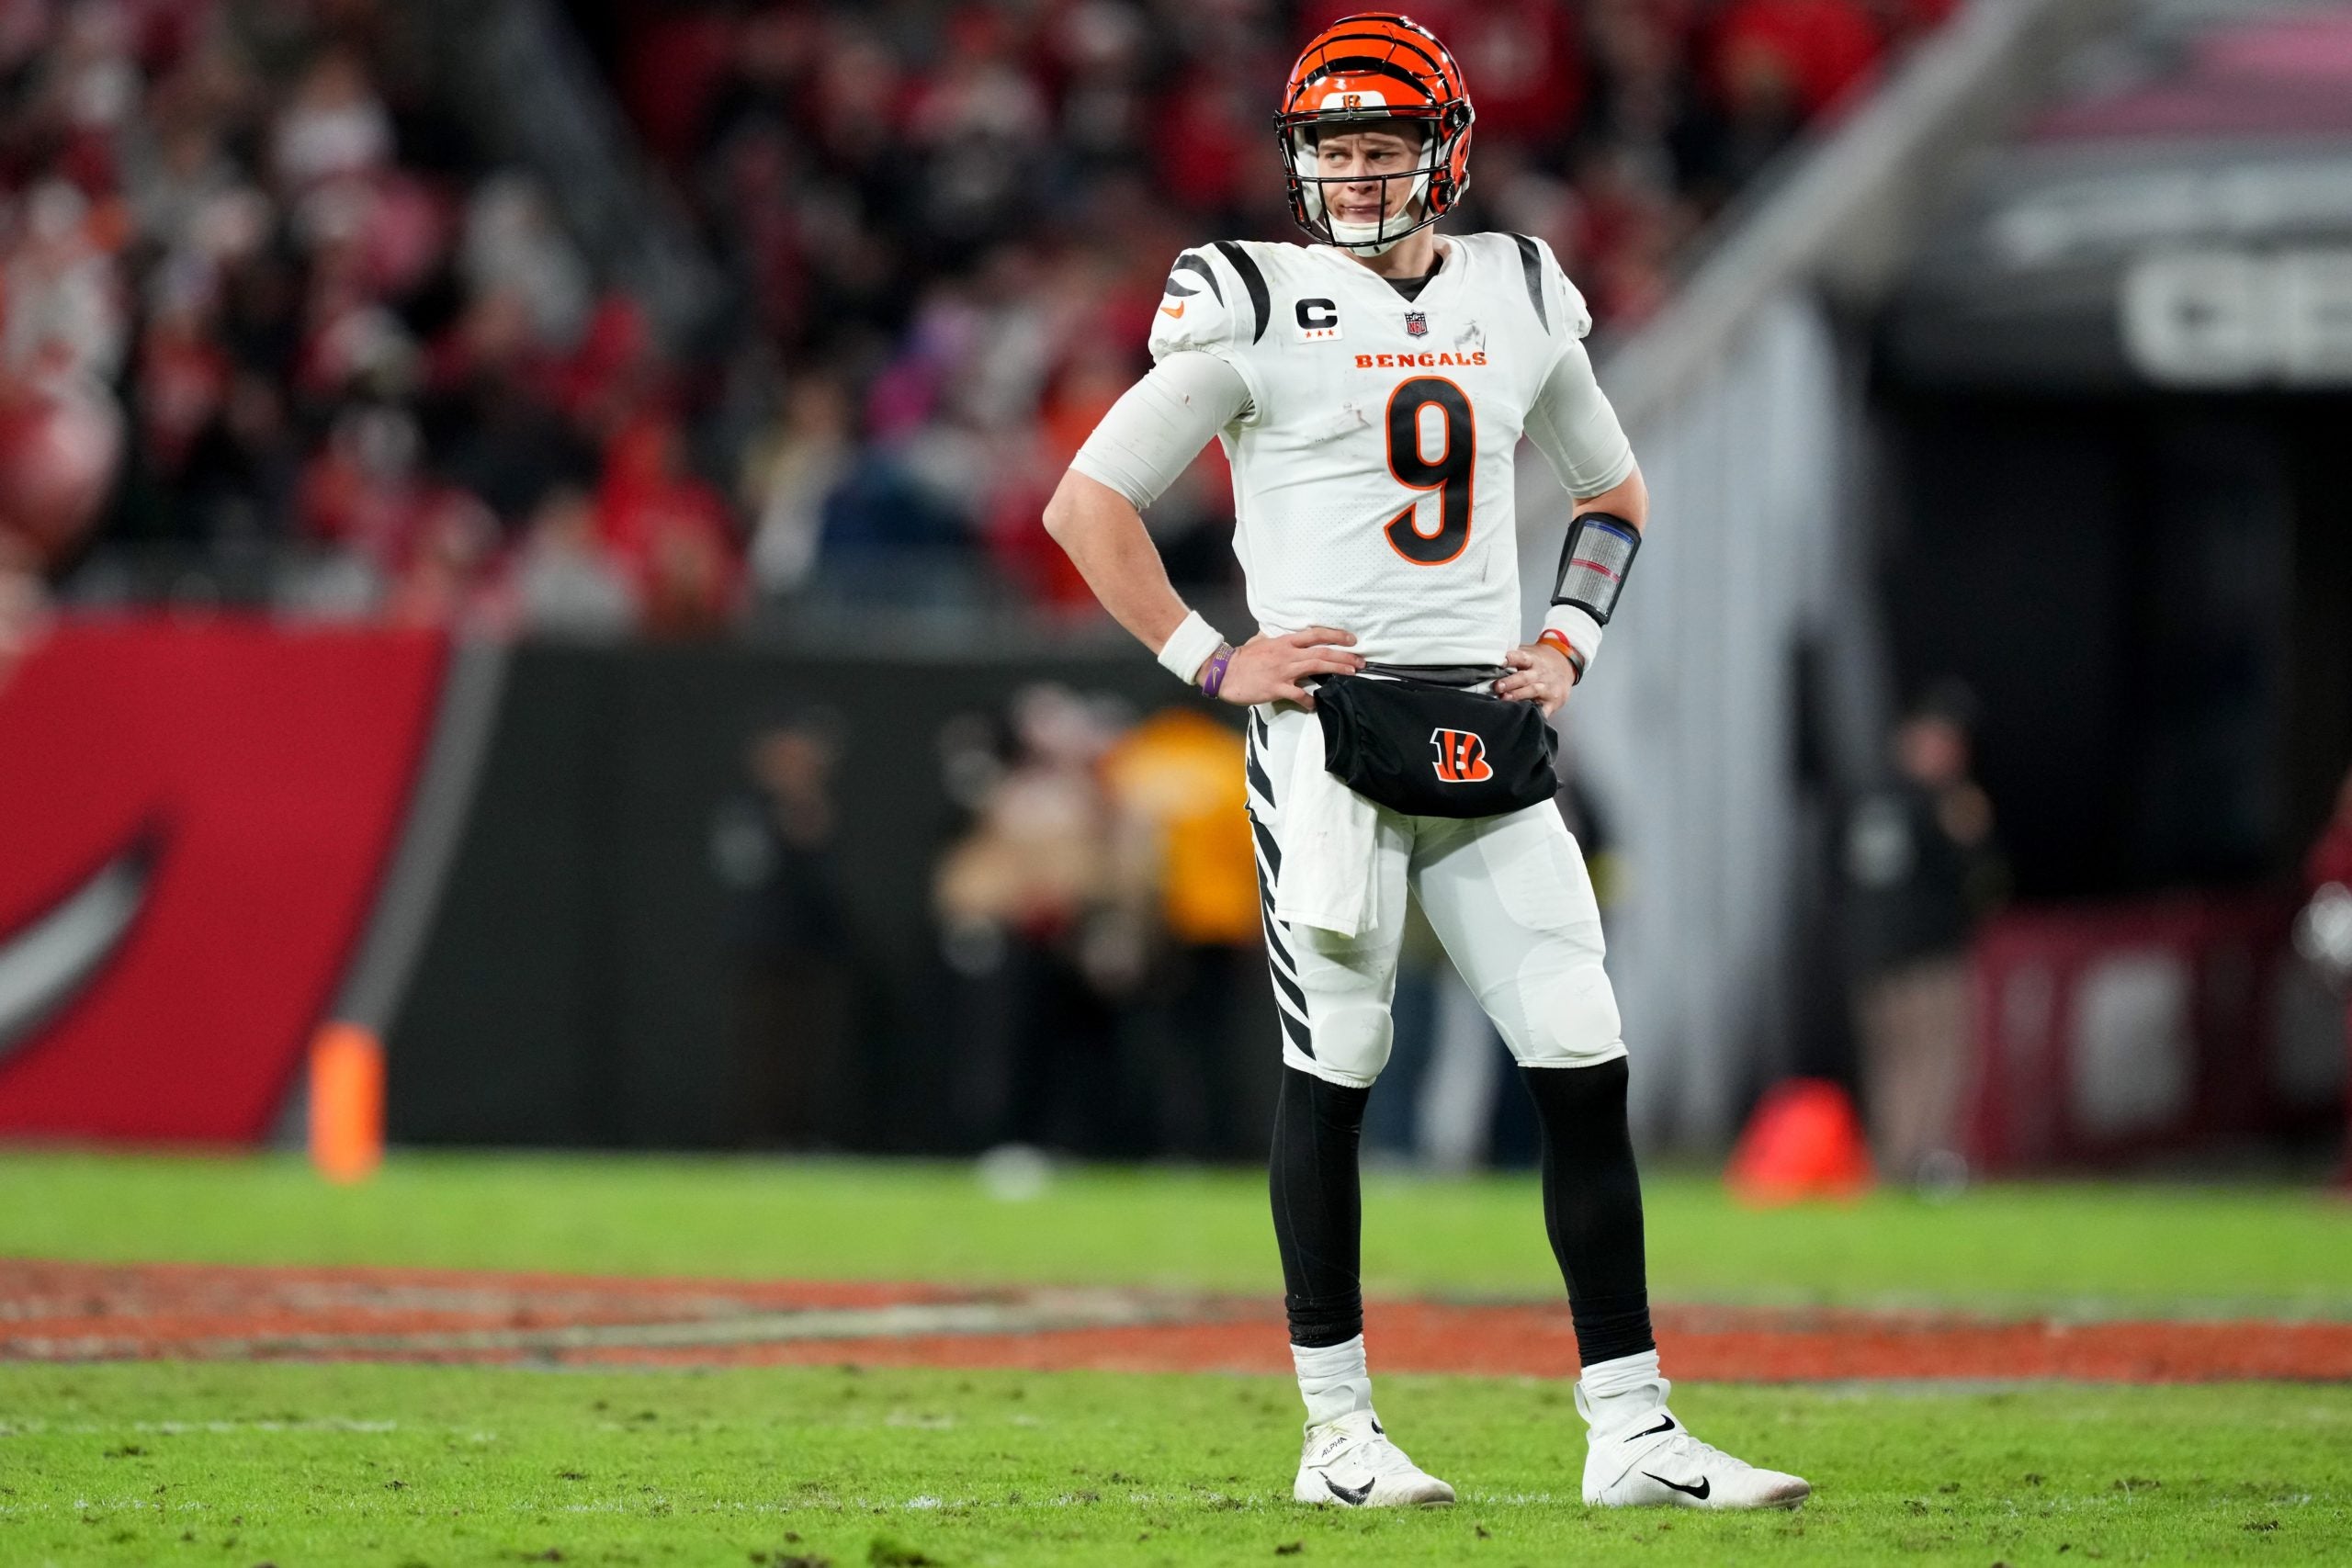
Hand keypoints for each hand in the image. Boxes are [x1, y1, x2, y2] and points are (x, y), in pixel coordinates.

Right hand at [1216, 626, 1363, 708]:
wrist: (1224, 672)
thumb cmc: (1242, 658)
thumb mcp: (1260, 641)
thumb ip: (1275, 639)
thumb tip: (1285, 637)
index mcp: (1284, 642)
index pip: (1315, 634)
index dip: (1336, 635)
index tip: (1352, 639)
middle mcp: (1287, 654)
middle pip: (1322, 652)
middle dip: (1344, 656)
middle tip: (1361, 661)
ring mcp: (1283, 671)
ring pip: (1316, 667)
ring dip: (1336, 670)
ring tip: (1352, 674)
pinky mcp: (1276, 688)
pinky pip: (1299, 694)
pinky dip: (1310, 700)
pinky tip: (1317, 704)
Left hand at [1496, 640, 1575, 716]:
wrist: (1566, 665)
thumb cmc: (1537, 661)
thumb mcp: (1528, 653)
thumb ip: (1512, 657)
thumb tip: (1487, 659)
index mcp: (1531, 660)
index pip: (1520, 657)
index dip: (1510, 659)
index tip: (1500, 661)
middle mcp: (1539, 673)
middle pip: (1524, 677)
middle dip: (1510, 682)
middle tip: (1496, 686)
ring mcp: (1547, 688)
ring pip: (1532, 691)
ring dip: (1518, 696)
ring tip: (1504, 699)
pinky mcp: (1552, 702)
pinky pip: (1544, 709)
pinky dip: (1536, 713)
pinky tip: (1525, 716)